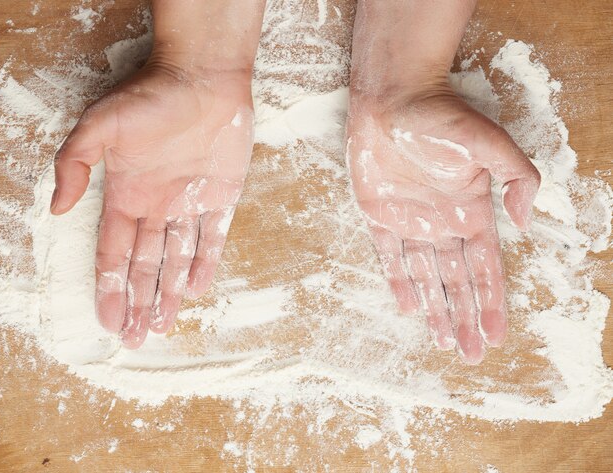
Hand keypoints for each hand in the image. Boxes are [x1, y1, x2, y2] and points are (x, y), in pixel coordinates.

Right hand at [51, 64, 253, 347]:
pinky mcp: (222, 196)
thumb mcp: (101, 127)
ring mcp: (190, 203)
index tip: (108, 321)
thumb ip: (74, 165)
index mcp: (127, 195)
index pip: (114, 254)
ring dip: (169, 292)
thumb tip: (55, 208)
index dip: (109, 289)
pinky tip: (197, 289)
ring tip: (163, 326)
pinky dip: (206, 263)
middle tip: (136, 339)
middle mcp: (157, 205)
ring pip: (177, 258)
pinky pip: (214, 238)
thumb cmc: (151, 98)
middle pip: (144, 265)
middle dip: (139, 302)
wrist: (204, 77)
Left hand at [346, 88, 539, 363]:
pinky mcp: (379, 215)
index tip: (496, 337)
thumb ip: (519, 179)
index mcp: (471, 212)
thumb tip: (524, 224)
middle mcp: (443, 223)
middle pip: (457, 282)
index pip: (485, 269)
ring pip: (426, 276)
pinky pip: (389, 256)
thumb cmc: (442, 117)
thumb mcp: (491, 145)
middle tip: (471, 355)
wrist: (392, 99)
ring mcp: (410, 222)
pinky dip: (398, 282)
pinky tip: (409, 307)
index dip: (491, 304)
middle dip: (465, 319)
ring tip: (444, 342)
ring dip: (436, 309)